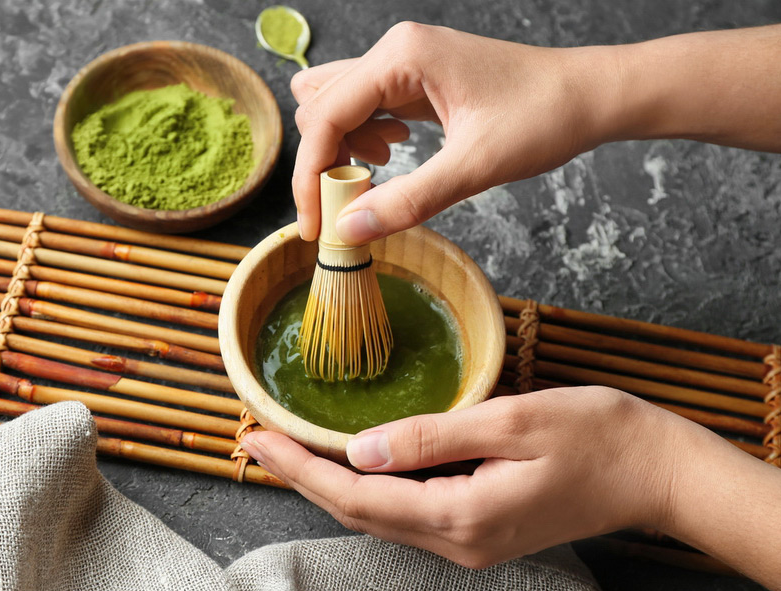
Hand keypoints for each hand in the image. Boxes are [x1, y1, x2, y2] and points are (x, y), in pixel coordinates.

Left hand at [241, 386, 680, 568]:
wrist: (654, 471)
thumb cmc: (594, 436)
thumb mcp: (510, 422)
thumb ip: (431, 438)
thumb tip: (360, 451)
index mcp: (461, 516)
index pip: (356, 497)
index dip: (300, 470)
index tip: (256, 440)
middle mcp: (458, 542)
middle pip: (359, 513)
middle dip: (303, 479)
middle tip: (258, 441)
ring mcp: (470, 542)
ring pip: (379, 516)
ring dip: (331, 484)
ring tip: (292, 449)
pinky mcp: (480, 531)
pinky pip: (407, 513)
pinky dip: (369, 488)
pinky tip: (353, 463)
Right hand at [291, 23, 614, 243]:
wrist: (588, 96)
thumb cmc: (543, 117)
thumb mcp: (475, 167)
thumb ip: (409, 199)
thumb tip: (350, 229)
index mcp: (401, 56)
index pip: (324, 116)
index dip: (310, 175)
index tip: (316, 226)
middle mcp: (395, 51)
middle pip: (320, 106)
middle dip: (326, 161)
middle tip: (355, 201)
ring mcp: (405, 62)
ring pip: (340, 105)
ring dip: (345, 148)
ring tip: (381, 174)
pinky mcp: (416, 78)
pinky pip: (367, 107)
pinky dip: (366, 138)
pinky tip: (396, 155)